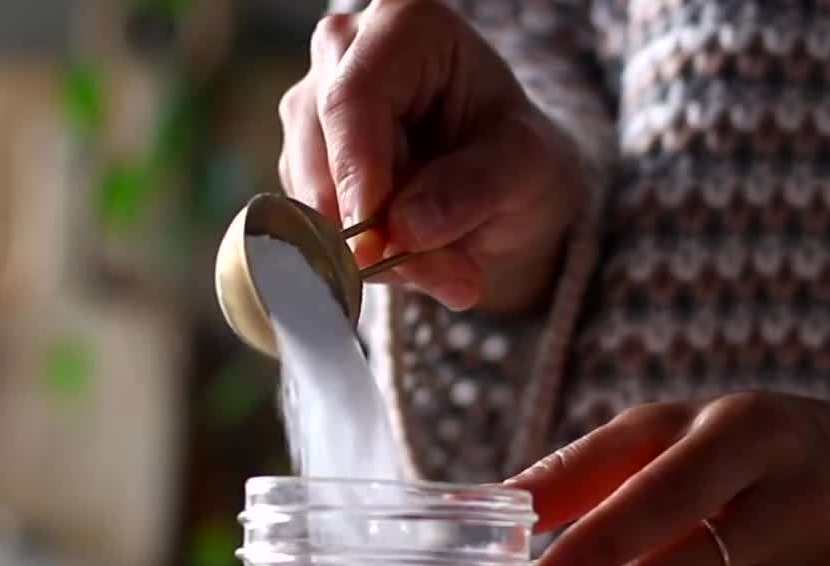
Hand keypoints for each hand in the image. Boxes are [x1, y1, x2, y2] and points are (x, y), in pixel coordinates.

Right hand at [277, 0, 589, 314]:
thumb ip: (473, 189)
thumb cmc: (519, 156)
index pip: (354, 97)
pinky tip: (415, 258)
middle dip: (371, 225)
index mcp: (405, 25)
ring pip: (308, 190)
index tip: (377, 245)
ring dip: (373, 252)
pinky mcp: (303, 158)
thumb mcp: (526, 167)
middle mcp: (345, 51)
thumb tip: (402, 230)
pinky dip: (363, 257)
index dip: (359, 175)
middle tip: (444, 275)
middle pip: (318, 144)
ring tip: (447, 270)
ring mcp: (314, 104)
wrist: (505, 184)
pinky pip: (311, 219)